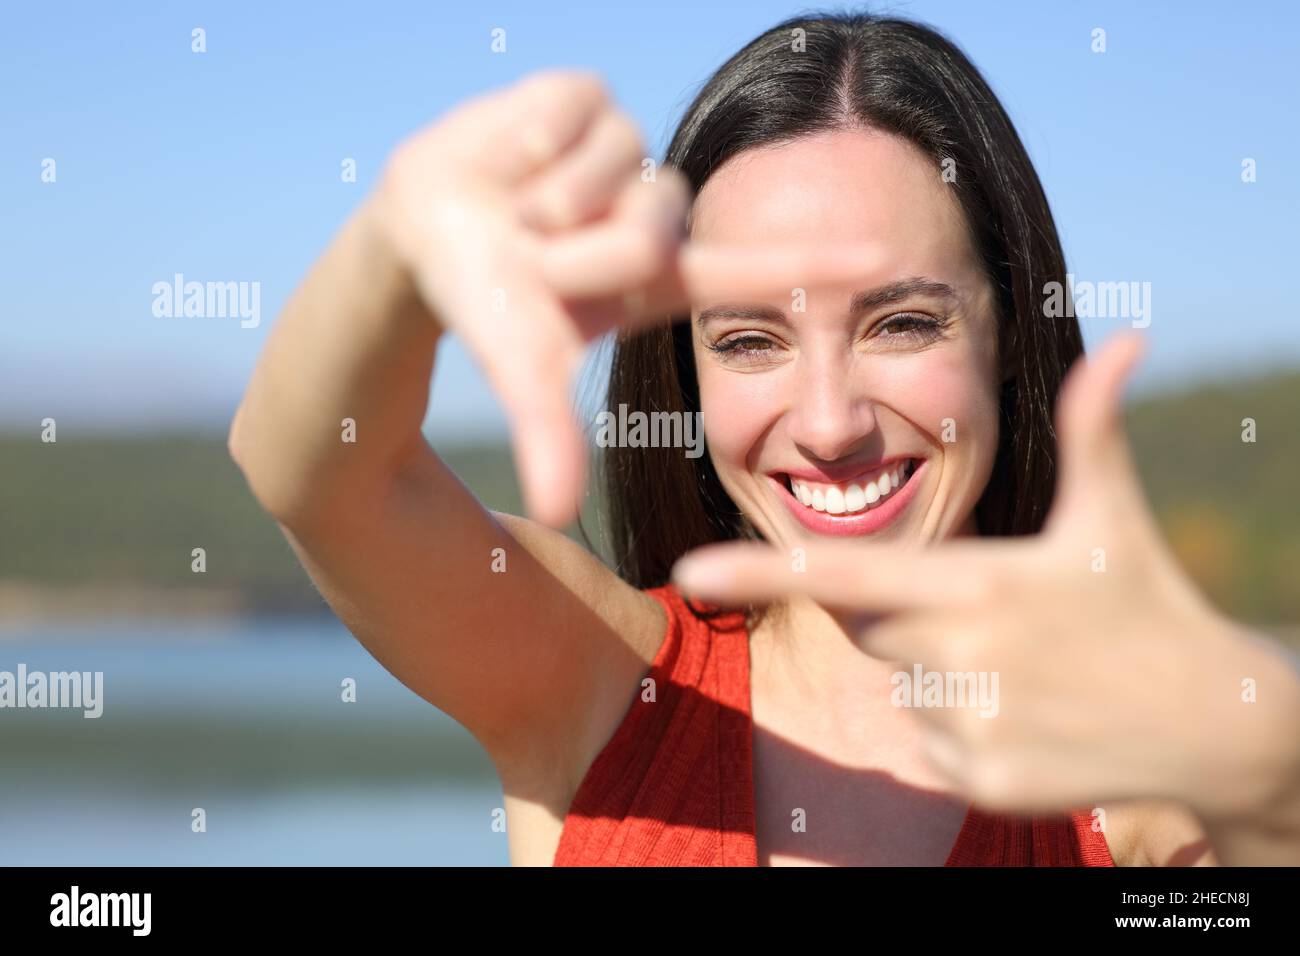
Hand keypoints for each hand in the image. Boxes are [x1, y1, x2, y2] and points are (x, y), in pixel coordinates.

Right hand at [372, 69, 878, 526]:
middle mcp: (655, 210)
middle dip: (577, 251)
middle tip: (534, 256)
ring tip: (517, 209)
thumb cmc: (487, 303)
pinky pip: (572, 113)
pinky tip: (508, 159)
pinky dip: (523, 143)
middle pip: (652, 226)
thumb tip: (559, 513)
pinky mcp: (587, 96)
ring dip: (545, 200)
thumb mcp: (524, 367)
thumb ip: (547, 434)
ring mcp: (625, 151)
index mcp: (660, 273)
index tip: (887, 259)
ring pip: (613, 170)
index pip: (753, 267)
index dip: (815, 262)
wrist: (422, 231)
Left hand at [672, 332, 1299, 820]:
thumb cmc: (1150, 605)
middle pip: (869, 624)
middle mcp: (960, 658)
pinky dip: (961, 723)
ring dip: (940, 665)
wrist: (1215, 722)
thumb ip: (1094, 429)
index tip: (688, 571)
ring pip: (901, 681)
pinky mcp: (978, 784)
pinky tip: (1028, 710)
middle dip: (908, 608)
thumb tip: (1127, 338)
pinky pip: (928, 738)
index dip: (762, 571)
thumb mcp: (1113, 518)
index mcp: (977, 585)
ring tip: (1023, 661)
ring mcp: (968, 728)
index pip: (843, 577)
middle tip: (986, 605)